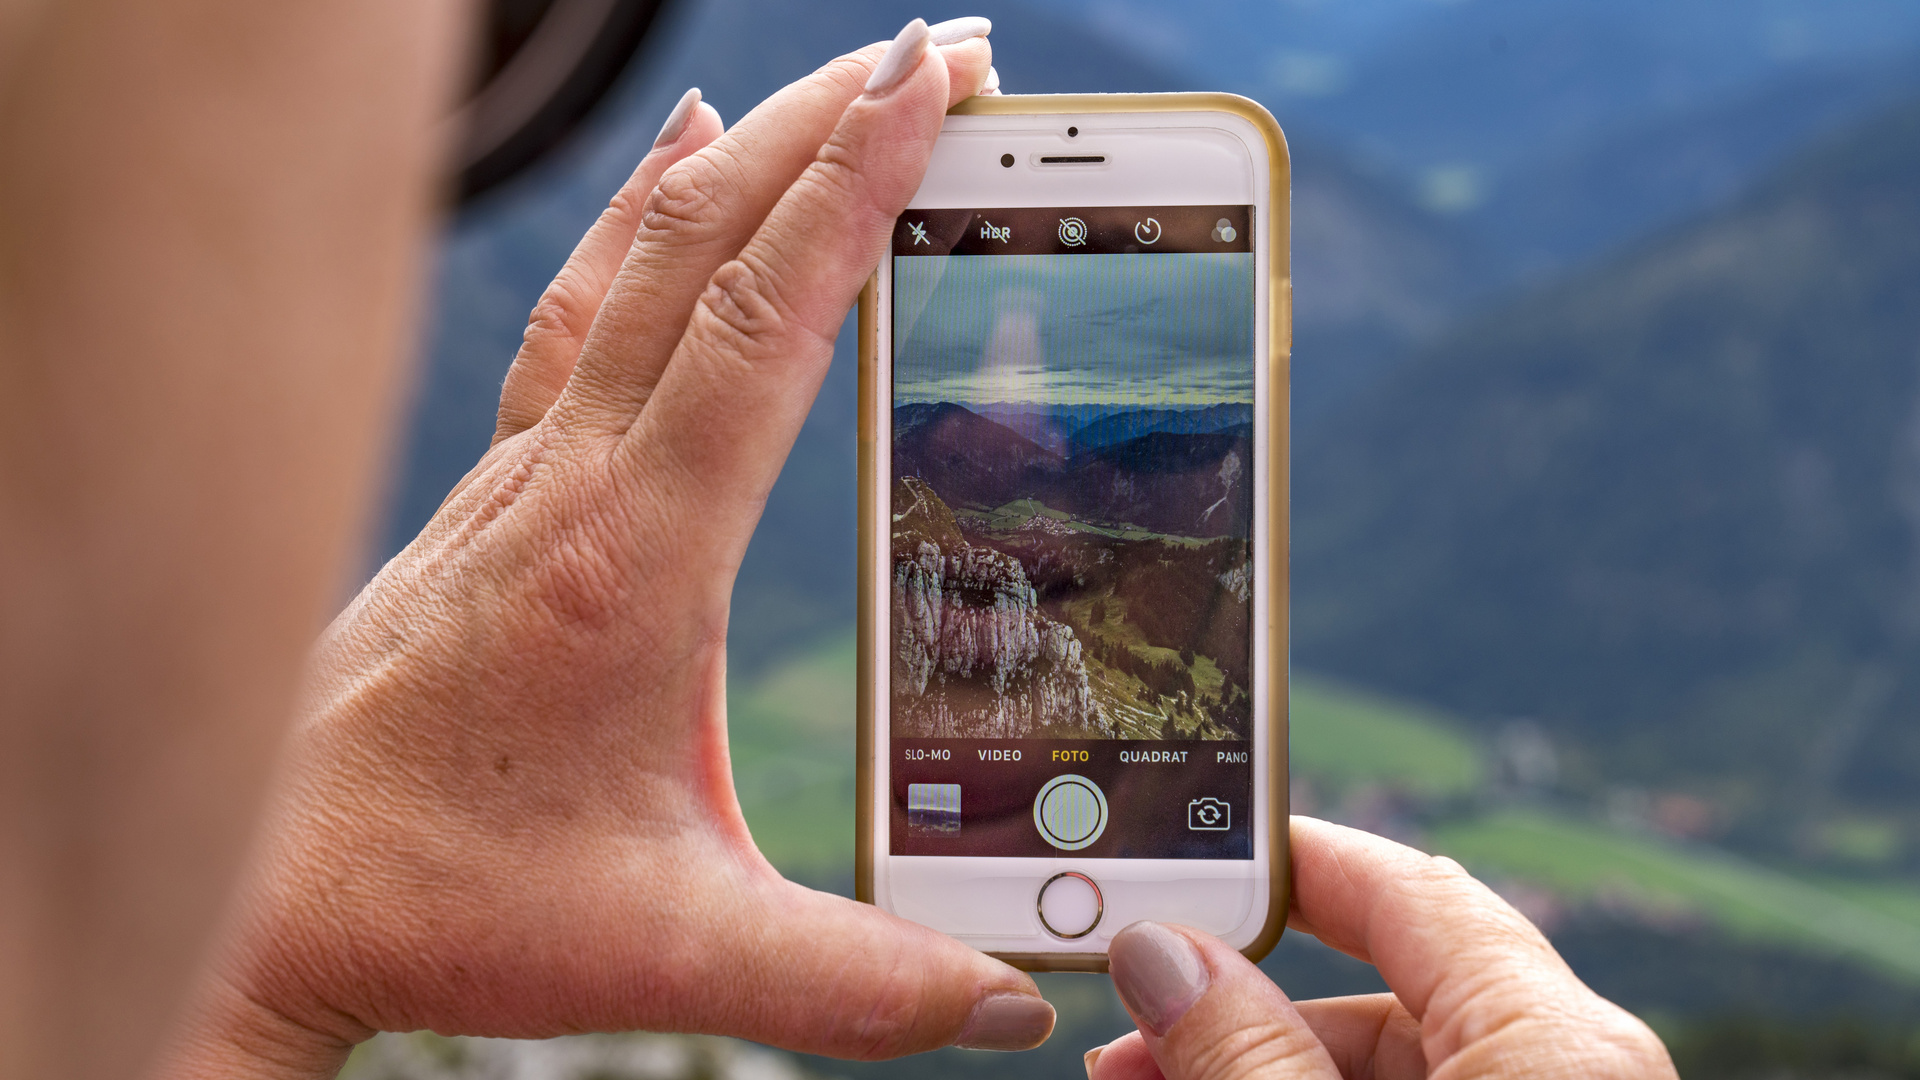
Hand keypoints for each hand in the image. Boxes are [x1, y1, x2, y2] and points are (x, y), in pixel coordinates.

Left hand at [154, 18, 1053, 1078]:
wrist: (260, 885)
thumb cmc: (444, 902)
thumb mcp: (670, 952)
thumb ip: (850, 982)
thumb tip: (1007, 1005)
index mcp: (630, 559)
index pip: (762, 332)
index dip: (852, 197)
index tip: (926, 93)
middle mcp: (570, 481)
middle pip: (706, 249)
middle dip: (830, 130)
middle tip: (938, 54)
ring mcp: (524, 469)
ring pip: (641, 257)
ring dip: (747, 154)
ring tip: (836, 81)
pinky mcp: (502, 484)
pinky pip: (588, 305)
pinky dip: (649, 211)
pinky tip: (679, 161)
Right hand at [1085, 818, 1676, 1079]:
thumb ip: (1247, 1055)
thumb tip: (1163, 953)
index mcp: (1558, 1042)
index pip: (1405, 888)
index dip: (1287, 856)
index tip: (1183, 851)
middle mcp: (1566, 1071)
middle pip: (1381, 990)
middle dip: (1237, 1002)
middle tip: (1127, 1036)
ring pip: (1385, 1065)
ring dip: (1254, 1063)